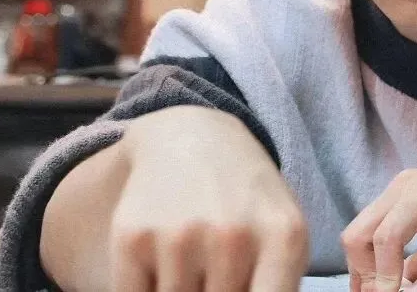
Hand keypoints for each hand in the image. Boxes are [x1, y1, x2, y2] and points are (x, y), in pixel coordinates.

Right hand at [109, 107, 308, 290]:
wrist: (192, 140)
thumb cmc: (247, 201)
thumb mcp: (284, 234)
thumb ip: (278, 285)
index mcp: (284, 238)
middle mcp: (234, 236)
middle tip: (214, 271)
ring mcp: (180, 236)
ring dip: (183, 291)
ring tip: (196, 260)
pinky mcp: (132, 237)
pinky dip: (146, 289)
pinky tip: (163, 262)